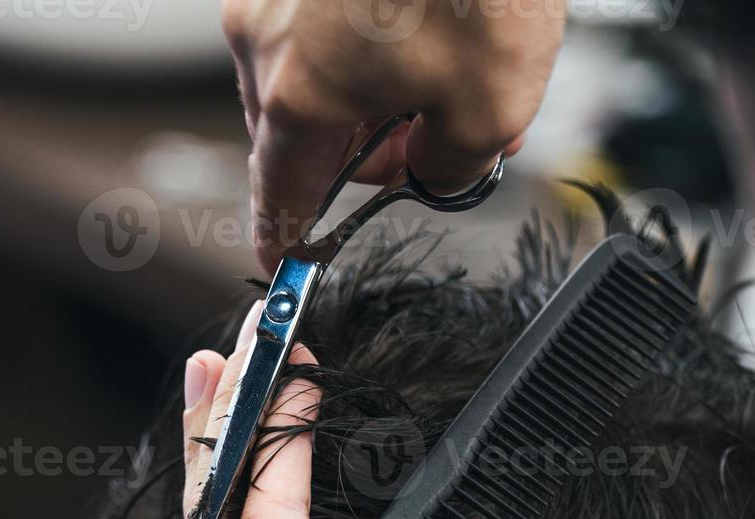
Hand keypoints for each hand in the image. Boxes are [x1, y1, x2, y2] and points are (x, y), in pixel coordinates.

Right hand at [223, 0, 563, 270]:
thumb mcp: (490, 107)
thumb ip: (448, 169)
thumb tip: (433, 171)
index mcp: (298, 96)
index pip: (279, 194)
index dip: (282, 237)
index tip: (278, 259)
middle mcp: (265, 39)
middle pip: (297, 134)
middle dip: (361, 153)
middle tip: (432, 142)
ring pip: (307, 74)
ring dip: (367, 92)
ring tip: (444, 68)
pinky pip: (316, 21)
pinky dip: (362, 40)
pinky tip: (423, 23)